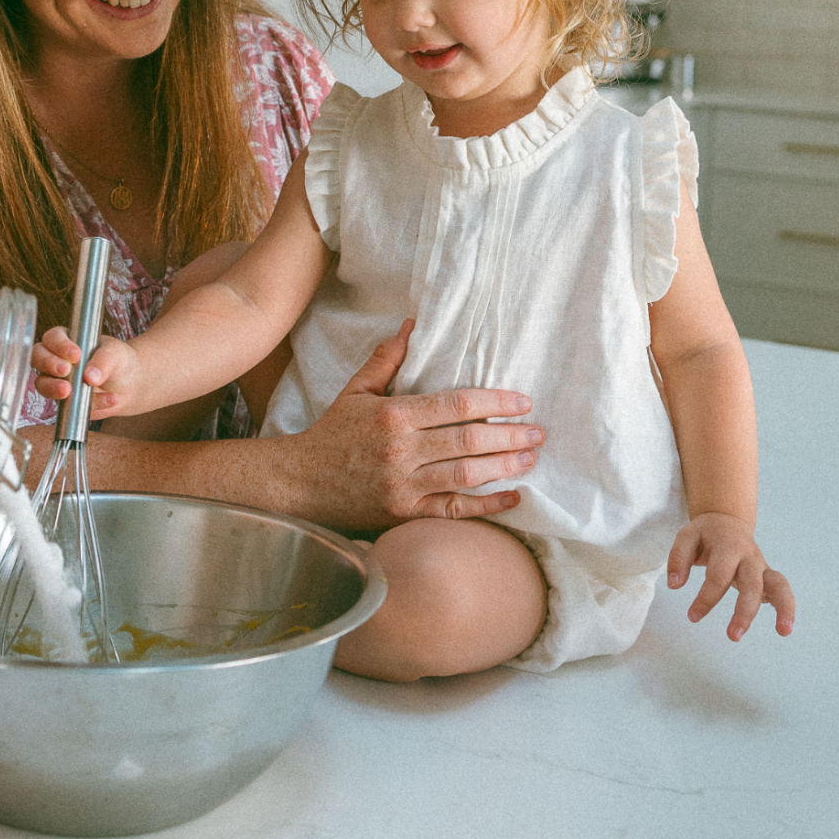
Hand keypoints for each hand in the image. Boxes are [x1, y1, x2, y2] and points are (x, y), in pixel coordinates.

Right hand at [33, 328, 137, 413]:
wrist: (130, 385)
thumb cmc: (119, 360)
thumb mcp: (116, 353)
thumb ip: (103, 361)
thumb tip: (89, 377)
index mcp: (66, 340)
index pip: (52, 338)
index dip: (59, 346)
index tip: (76, 355)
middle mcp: (56, 359)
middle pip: (37, 358)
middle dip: (49, 364)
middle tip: (65, 371)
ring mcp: (56, 381)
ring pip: (42, 384)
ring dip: (54, 389)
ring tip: (70, 392)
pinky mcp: (64, 402)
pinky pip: (68, 405)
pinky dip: (89, 404)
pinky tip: (110, 399)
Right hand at [281, 320, 542, 529]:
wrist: (300, 483)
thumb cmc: (332, 433)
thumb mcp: (356, 390)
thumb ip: (386, 358)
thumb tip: (413, 323)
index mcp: (394, 415)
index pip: (455, 405)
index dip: (494, 403)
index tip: (522, 402)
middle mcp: (401, 451)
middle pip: (468, 441)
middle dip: (510, 436)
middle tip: (539, 431)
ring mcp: (404, 487)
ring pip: (466, 476)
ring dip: (505, 466)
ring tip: (531, 457)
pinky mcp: (405, 515)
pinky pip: (454, 511)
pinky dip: (487, 507)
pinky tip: (513, 497)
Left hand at [667, 512, 795, 639]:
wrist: (727, 521)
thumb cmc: (705, 534)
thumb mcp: (687, 536)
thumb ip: (678, 558)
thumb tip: (674, 585)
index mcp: (728, 546)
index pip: (718, 576)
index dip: (706, 599)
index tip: (692, 616)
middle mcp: (749, 556)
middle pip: (751, 584)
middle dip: (744, 612)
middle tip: (732, 637)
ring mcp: (761, 566)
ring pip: (778, 585)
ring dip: (782, 608)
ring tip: (783, 632)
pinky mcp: (768, 576)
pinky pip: (783, 590)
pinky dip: (788, 608)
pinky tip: (784, 630)